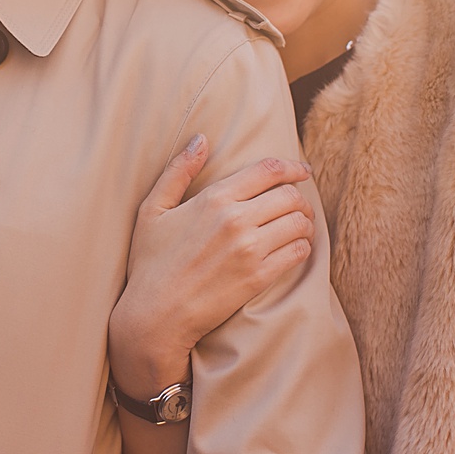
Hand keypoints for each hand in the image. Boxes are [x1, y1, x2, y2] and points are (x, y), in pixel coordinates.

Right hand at [108, 134, 315, 397]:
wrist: (156, 315)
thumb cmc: (150, 262)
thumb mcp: (153, 210)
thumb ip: (178, 170)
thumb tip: (201, 139)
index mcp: (214, 198)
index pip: (268, 170)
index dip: (292, 167)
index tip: (302, 171)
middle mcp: (235, 220)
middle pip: (290, 195)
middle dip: (299, 197)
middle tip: (297, 205)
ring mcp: (249, 250)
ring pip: (299, 223)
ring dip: (304, 222)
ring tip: (297, 227)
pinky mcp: (258, 277)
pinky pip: (298, 252)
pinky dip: (302, 247)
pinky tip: (293, 249)